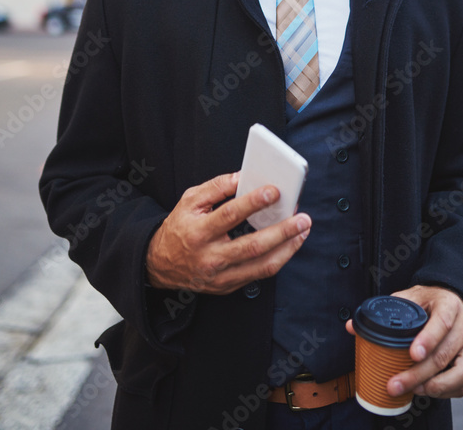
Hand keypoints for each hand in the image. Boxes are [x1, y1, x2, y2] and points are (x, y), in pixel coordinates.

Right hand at [146, 171, 310, 294]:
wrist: (159, 264)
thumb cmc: (179, 227)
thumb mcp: (189, 200)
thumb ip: (216, 187)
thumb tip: (243, 176)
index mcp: (198, 232)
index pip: (229, 215)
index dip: (253, 202)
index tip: (274, 190)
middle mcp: (210, 257)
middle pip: (251, 245)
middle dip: (281, 231)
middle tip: (302, 218)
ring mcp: (220, 276)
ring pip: (261, 266)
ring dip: (287, 248)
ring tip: (303, 231)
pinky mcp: (228, 286)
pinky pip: (258, 275)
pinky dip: (278, 259)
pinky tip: (290, 245)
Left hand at [346, 285, 462, 398]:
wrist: (456, 302)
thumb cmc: (431, 302)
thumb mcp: (411, 297)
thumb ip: (385, 309)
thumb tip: (353, 327)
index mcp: (449, 306)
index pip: (442, 322)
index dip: (428, 339)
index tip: (412, 354)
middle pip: (445, 354)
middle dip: (418, 374)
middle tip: (395, 384)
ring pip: (461, 373)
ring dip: (434, 386)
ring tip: (412, 389)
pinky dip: (446, 392)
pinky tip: (426, 390)